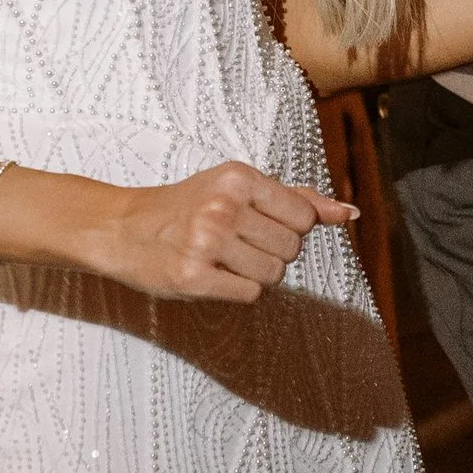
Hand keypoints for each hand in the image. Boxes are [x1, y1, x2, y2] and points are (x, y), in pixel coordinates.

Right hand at [85, 161, 359, 304]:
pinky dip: (237, 290)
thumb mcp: (236, 188)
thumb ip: (296, 198)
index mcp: (238, 178)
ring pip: (274, 275)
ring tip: (224, 259)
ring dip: (255, 274)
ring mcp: (206, 242)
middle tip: (237, 243)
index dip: (287, 227)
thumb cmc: (185, 207)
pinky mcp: (192, 277)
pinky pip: (250, 294)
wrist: (122, 228)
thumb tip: (349, 212)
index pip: (304, 216)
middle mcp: (223, 206)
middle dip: (272, 252)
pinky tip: (213, 274)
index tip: (257, 224)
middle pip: (291, 248)